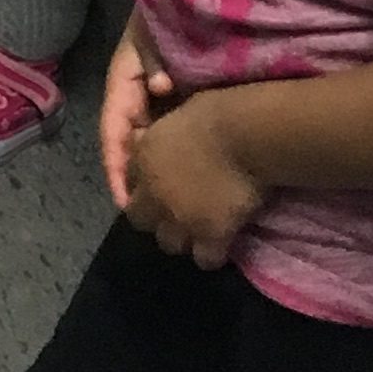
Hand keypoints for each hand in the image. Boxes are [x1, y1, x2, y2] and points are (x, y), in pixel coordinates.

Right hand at [99, 13, 180, 212]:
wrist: (193, 1)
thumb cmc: (167, 16)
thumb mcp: (151, 36)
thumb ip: (153, 61)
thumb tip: (160, 87)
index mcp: (122, 82)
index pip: (112, 132)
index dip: (116, 169)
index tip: (124, 201)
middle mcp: (133, 96)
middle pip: (129, 144)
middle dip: (134, 179)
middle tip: (148, 213)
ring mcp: (153, 101)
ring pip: (147, 143)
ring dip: (151, 171)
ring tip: (164, 203)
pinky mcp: (174, 103)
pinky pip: (167, 134)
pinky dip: (170, 156)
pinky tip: (183, 176)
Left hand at [124, 92, 262, 268]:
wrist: (244, 135)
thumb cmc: (215, 112)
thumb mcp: (173, 115)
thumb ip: (156, 134)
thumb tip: (144, 137)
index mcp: (144, 158)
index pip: (128, 182)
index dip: (142, 187)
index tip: (156, 187)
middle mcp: (155, 192)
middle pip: (140, 220)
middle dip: (154, 218)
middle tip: (175, 212)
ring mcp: (181, 217)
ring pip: (169, 244)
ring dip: (180, 238)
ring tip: (197, 230)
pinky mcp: (211, 235)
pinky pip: (205, 259)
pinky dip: (211, 255)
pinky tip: (221, 244)